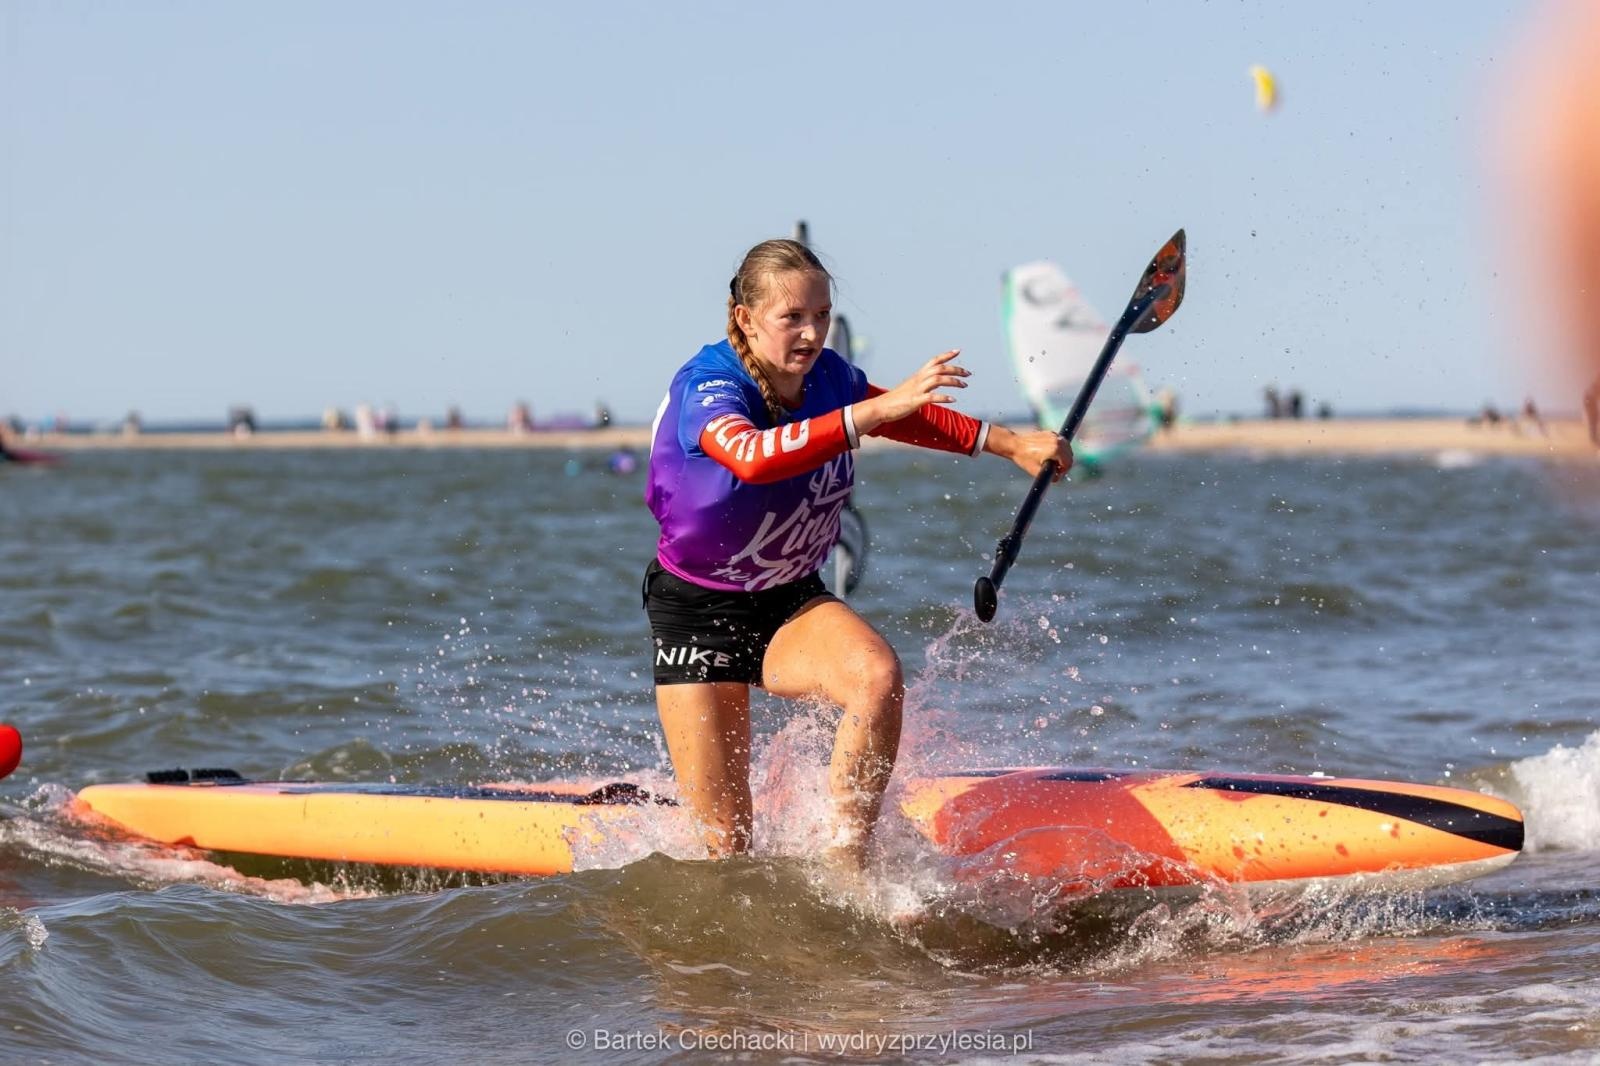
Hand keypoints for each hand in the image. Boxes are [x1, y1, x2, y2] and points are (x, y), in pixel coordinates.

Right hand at [853, 350, 968, 431]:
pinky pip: (931, 397)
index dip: (946, 355)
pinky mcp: (915, 401)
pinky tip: (953, 399)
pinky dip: (943, 397)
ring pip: (937, 379)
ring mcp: (917, 390)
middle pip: (940, 368)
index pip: (934, 361)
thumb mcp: (910, 388)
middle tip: (969, 373)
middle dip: (956, 369)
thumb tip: (932, 386)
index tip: (958, 350)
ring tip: (964, 385)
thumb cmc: (896, 400)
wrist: (880, 407)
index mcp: (918, 375)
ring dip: (953, 381)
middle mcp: (918, 380)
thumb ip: (922, 385)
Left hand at [984, 425, 1073, 481]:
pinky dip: (1059, 449)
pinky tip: (1050, 454)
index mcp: (1056, 449)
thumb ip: (1051, 476)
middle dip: (1064, 464)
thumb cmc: (1024, 459)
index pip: (1068, 464)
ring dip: (1063, 456)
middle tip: (1054, 469)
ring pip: (1067, 449)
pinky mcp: (1051, 433)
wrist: (1015, 445)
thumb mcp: (1038, 472)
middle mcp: (1058, 440)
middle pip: (1070, 456)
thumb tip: (1058, 477)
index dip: (1063, 471)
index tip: (1055, 474)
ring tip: (1052, 462)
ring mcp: (1055, 435)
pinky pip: (1061, 443)